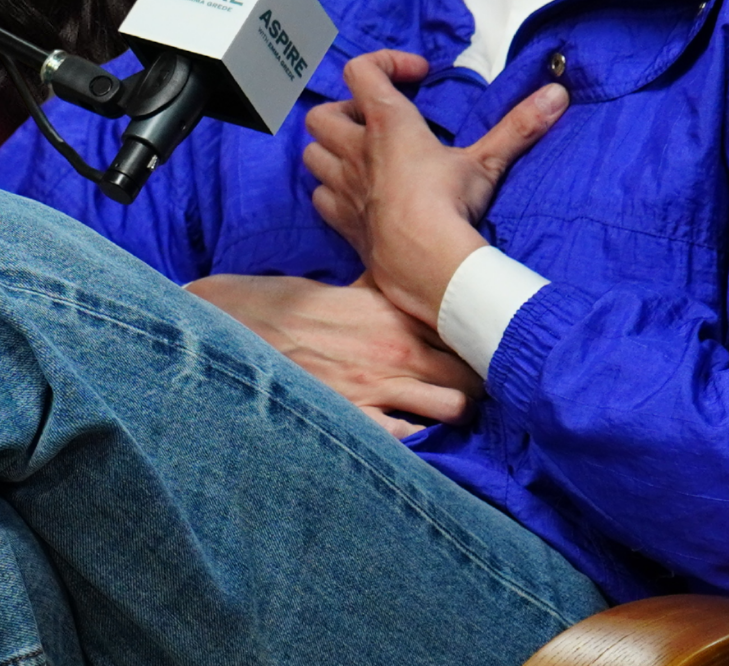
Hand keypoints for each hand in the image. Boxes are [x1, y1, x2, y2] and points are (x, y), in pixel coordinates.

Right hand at [186, 271, 482, 438]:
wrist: (237, 327)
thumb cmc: (290, 305)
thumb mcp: (349, 287)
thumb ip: (391, 294)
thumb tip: (426, 288)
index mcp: (395, 310)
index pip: (467, 328)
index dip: (484, 340)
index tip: (491, 346)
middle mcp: (396, 348)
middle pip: (472, 373)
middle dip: (481, 382)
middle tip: (479, 386)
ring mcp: (377, 386)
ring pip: (453, 408)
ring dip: (455, 411)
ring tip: (448, 411)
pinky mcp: (355, 418)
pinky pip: (410, 440)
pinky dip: (418, 439)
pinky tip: (411, 432)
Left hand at [303, 49, 568, 328]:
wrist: (427, 268)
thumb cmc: (452, 208)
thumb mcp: (487, 162)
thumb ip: (519, 126)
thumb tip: (557, 94)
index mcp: (388, 123)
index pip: (361, 69)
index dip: (385, 61)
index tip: (417, 75)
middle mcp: (356, 150)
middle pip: (323, 112)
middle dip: (345, 112)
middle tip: (378, 123)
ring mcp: (343, 187)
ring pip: (312, 153)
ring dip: (332, 150)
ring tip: (363, 156)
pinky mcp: (342, 221)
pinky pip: (320, 196)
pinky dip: (332, 191)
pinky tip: (358, 196)